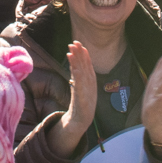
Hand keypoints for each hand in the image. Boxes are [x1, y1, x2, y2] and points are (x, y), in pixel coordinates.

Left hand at [51, 40, 97, 156]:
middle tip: (75, 42)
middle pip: (84, 66)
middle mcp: (90, 84)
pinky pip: (80, 85)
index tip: (78, 43)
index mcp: (90, 81)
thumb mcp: (80, 87)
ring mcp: (87, 90)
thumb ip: (78, 76)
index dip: (82, 54)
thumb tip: (75, 64)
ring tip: (72, 51)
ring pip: (82, 72)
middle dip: (80, 54)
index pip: (86, 65)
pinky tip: (75, 68)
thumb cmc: (81, 103)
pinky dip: (78, 75)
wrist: (81, 120)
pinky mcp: (82, 98)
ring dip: (77, 61)